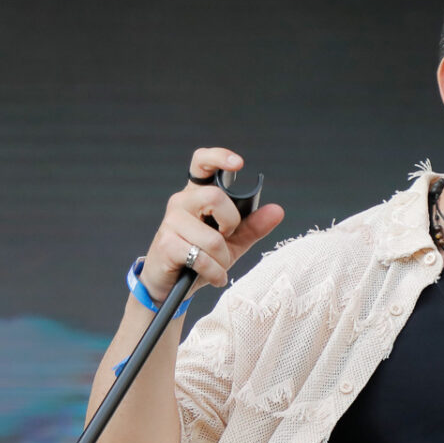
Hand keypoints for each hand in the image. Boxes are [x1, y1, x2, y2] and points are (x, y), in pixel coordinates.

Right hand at [140, 147, 286, 298]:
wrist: (169, 286)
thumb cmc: (198, 260)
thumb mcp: (232, 243)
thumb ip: (252, 226)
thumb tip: (277, 210)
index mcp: (197, 195)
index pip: (202, 162)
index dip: (219, 157)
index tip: (238, 164)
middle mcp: (182, 202)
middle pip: (215, 197)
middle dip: (231, 224)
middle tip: (226, 239)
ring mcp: (171, 222)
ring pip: (212, 237)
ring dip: (223, 259)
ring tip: (218, 267)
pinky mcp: (166, 244)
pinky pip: (201, 258)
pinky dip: (214, 272)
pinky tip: (214, 277)